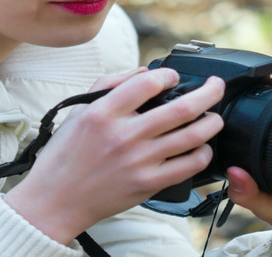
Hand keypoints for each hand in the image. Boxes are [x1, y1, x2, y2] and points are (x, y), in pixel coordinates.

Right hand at [4, 68, 225, 244]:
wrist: (54, 200)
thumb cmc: (65, 155)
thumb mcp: (79, 111)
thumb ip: (110, 85)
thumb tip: (144, 71)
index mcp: (103, 112)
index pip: (147, 82)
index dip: (168, 74)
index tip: (173, 76)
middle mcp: (123, 135)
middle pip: (181, 108)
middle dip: (208, 92)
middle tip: (216, 87)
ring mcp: (139, 161)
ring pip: (192, 136)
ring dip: (212, 123)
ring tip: (215, 117)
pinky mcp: (147, 184)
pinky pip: (188, 166)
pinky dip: (202, 153)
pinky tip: (202, 147)